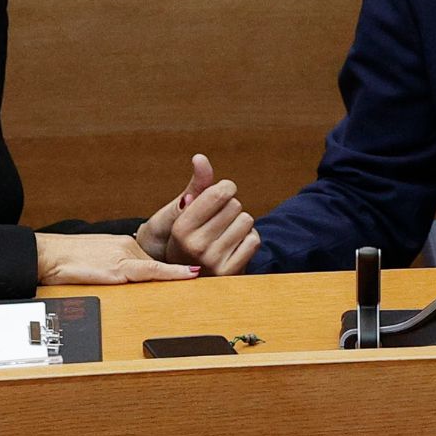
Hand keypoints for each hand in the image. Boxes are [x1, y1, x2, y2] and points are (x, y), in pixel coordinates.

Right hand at [33, 232, 198, 284]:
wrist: (47, 255)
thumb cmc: (67, 261)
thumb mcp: (97, 262)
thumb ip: (118, 267)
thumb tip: (135, 279)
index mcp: (124, 246)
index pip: (155, 259)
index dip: (177, 267)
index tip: (197, 271)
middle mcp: (128, 247)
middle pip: (161, 264)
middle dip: (182, 273)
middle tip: (205, 279)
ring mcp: (124, 256)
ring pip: (159, 267)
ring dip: (181, 274)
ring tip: (202, 279)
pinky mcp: (118, 268)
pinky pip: (150, 271)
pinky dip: (172, 273)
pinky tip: (190, 274)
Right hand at [136, 154, 260, 275]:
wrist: (192, 278)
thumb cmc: (190, 237)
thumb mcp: (187, 211)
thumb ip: (198, 183)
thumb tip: (200, 157)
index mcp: (181, 228)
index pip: (219, 193)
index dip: (226, 188)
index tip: (222, 193)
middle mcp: (196, 246)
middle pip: (235, 205)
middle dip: (230, 208)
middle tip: (219, 221)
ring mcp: (214, 262)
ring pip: (246, 221)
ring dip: (240, 223)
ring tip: (226, 233)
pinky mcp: (231, 272)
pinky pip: (254, 240)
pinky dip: (249, 238)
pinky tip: (235, 245)